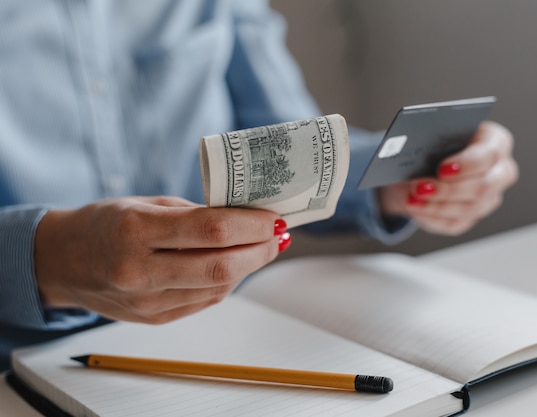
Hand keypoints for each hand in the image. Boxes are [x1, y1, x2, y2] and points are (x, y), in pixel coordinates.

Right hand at [34, 196, 289, 323]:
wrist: (62, 262)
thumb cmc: (105, 223)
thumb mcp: (146, 203)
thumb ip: (194, 213)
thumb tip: (247, 219)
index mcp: (136, 230)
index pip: (211, 230)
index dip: (252, 225)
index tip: (273, 217)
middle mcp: (140, 271)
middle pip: (221, 267)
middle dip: (260, 250)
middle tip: (278, 235)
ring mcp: (147, 301)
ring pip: (218, 288)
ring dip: (249, 266)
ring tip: (262, 246)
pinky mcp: (154, 318)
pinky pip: (205, 300)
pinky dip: (227, 281)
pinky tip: (236, 264)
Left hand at [377, 121, 518, 234]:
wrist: (424, 163)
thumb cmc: (435, 143)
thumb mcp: (432, 136)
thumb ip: (431, 141)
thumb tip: (414, 153)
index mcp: (495, 142)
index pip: (490, 155)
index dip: (467, 164)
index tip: (442, 169)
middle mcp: (499, 171)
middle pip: (483, 187)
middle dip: (448, 189)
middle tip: (420, 188)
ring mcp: (489, 197)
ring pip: (468, 208)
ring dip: (435, 205)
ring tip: (411, 199)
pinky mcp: (473, 216)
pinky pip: (454, 222)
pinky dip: (431, 216)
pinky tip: (414, 208)